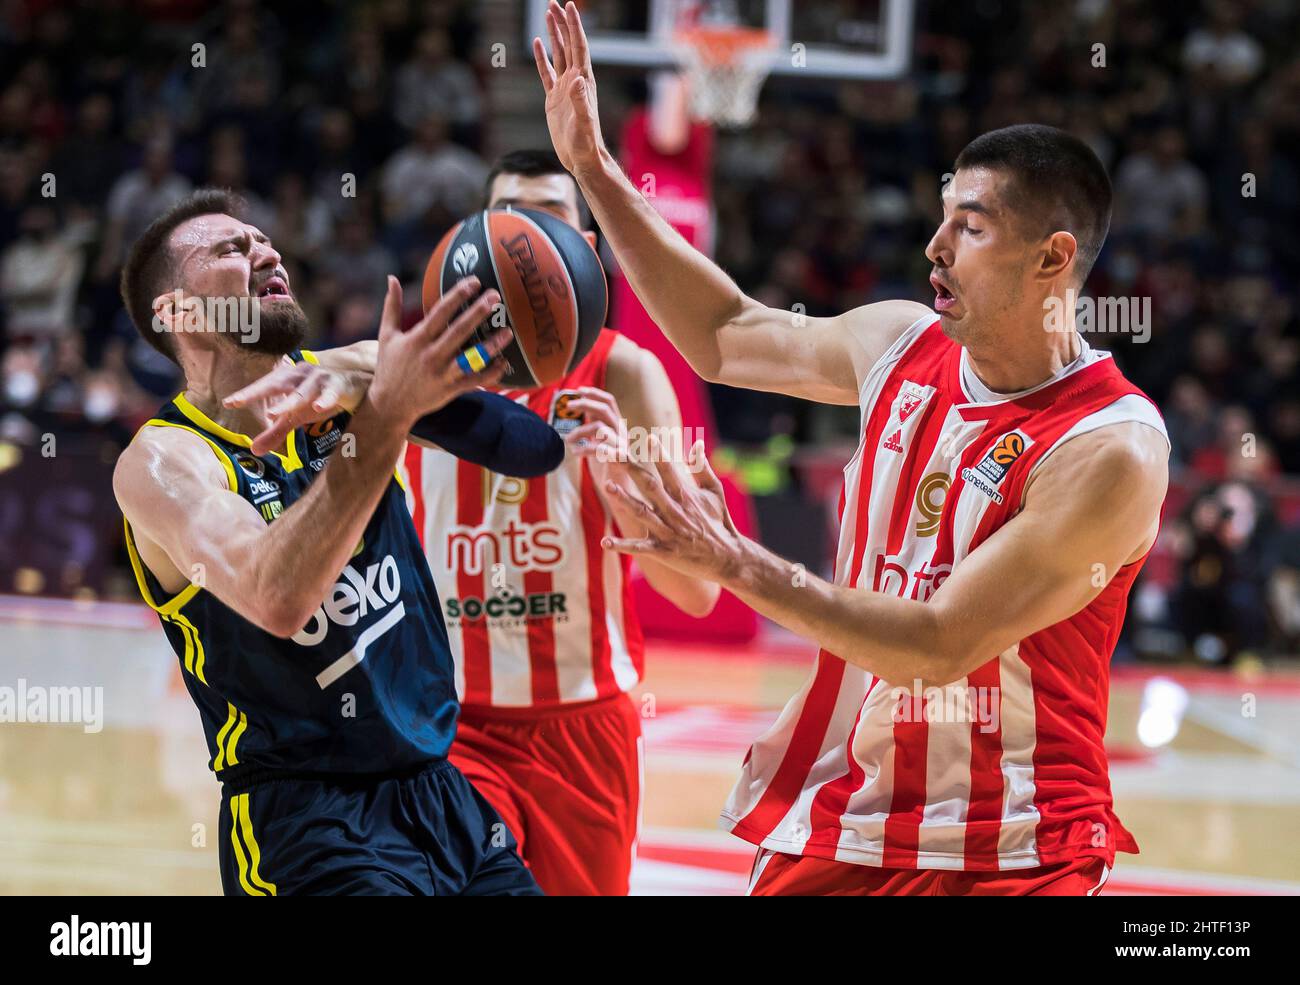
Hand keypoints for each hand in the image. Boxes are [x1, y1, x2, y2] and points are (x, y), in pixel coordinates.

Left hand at [225, 358, 368, 455]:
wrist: (359, 383)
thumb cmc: (322, 396)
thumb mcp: (297, 415)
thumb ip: (276, 431)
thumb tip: (254, 451)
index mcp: (287, 378)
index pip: (263, 386)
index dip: (246, 394)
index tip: (228, 403)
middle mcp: (301, 374)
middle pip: (276, 383)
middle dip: (256, 391)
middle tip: (237, 401)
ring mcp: (320, 379)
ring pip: (302, 392)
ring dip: (289, 402)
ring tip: (274, 414)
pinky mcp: (339, 386)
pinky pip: (330, 394)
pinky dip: (325, 400)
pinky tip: (319, 408)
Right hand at [368, 275, 510, 428]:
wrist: (390, 405)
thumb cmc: (389, 367)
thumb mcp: (386, 336)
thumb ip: (391, 306)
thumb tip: (391, 278)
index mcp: (417, 339)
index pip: (440, 312)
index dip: (457, 296)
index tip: (474, 282)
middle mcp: (431, 354)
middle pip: (459, 330)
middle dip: (478, 312)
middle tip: (495, 296)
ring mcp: (443, 373)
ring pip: (471, 357)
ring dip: (491, 345)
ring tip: (508, 331)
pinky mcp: (451, 390)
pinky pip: (476, 380)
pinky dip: (491, 373)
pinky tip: (504, 361)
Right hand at [533, 1, 605, 178]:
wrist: (582, 159)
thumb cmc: (586, 144)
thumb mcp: (584, 124)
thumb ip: (581, 102)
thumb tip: (578, 79)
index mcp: (583, 82)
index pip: (578, 47)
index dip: (574, 26)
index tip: (570, 6)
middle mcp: (575, 80)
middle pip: (568, 45)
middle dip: (562, 23)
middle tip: (554, 2)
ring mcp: (564, 88)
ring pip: (558, 54)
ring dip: (554, 34)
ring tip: (548, 14)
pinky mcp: (553, 99)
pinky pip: (546, 72)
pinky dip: (542, 57)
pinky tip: (538, 43)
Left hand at [562, 385, 624, 472]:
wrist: (621, 490)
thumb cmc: (607, 466)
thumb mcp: (599, 440)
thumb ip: (595, 423)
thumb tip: (586, 407)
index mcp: (618, 426)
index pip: (610, 402)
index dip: (595, 393)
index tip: (579, 389)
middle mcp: (622, 433)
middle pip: (606, 409)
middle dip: (585, 404)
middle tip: (568, 406)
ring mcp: (622, 446)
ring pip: (601, 428)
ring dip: (580, 431)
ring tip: (568, 440)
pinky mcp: (618, 460)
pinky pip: (600, 449)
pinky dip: (585, 449)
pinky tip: (575, 453)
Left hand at [599, 436, 745, 583]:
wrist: (727, 558)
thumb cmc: (720, 522)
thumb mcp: (715, 492)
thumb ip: (702, 468)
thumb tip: (697, 443)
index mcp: (686, 495)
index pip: (669, 470)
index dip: (658, 453)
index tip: (646, 437)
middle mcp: (674, 510)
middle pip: (648, 485)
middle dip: (629, 467)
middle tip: (611, 451)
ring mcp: (667, 531)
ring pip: (641, 512)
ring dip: (624, 499)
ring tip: (607, 485)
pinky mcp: (663, 551)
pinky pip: (639, 548)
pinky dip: (622, 545)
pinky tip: (605, 541)